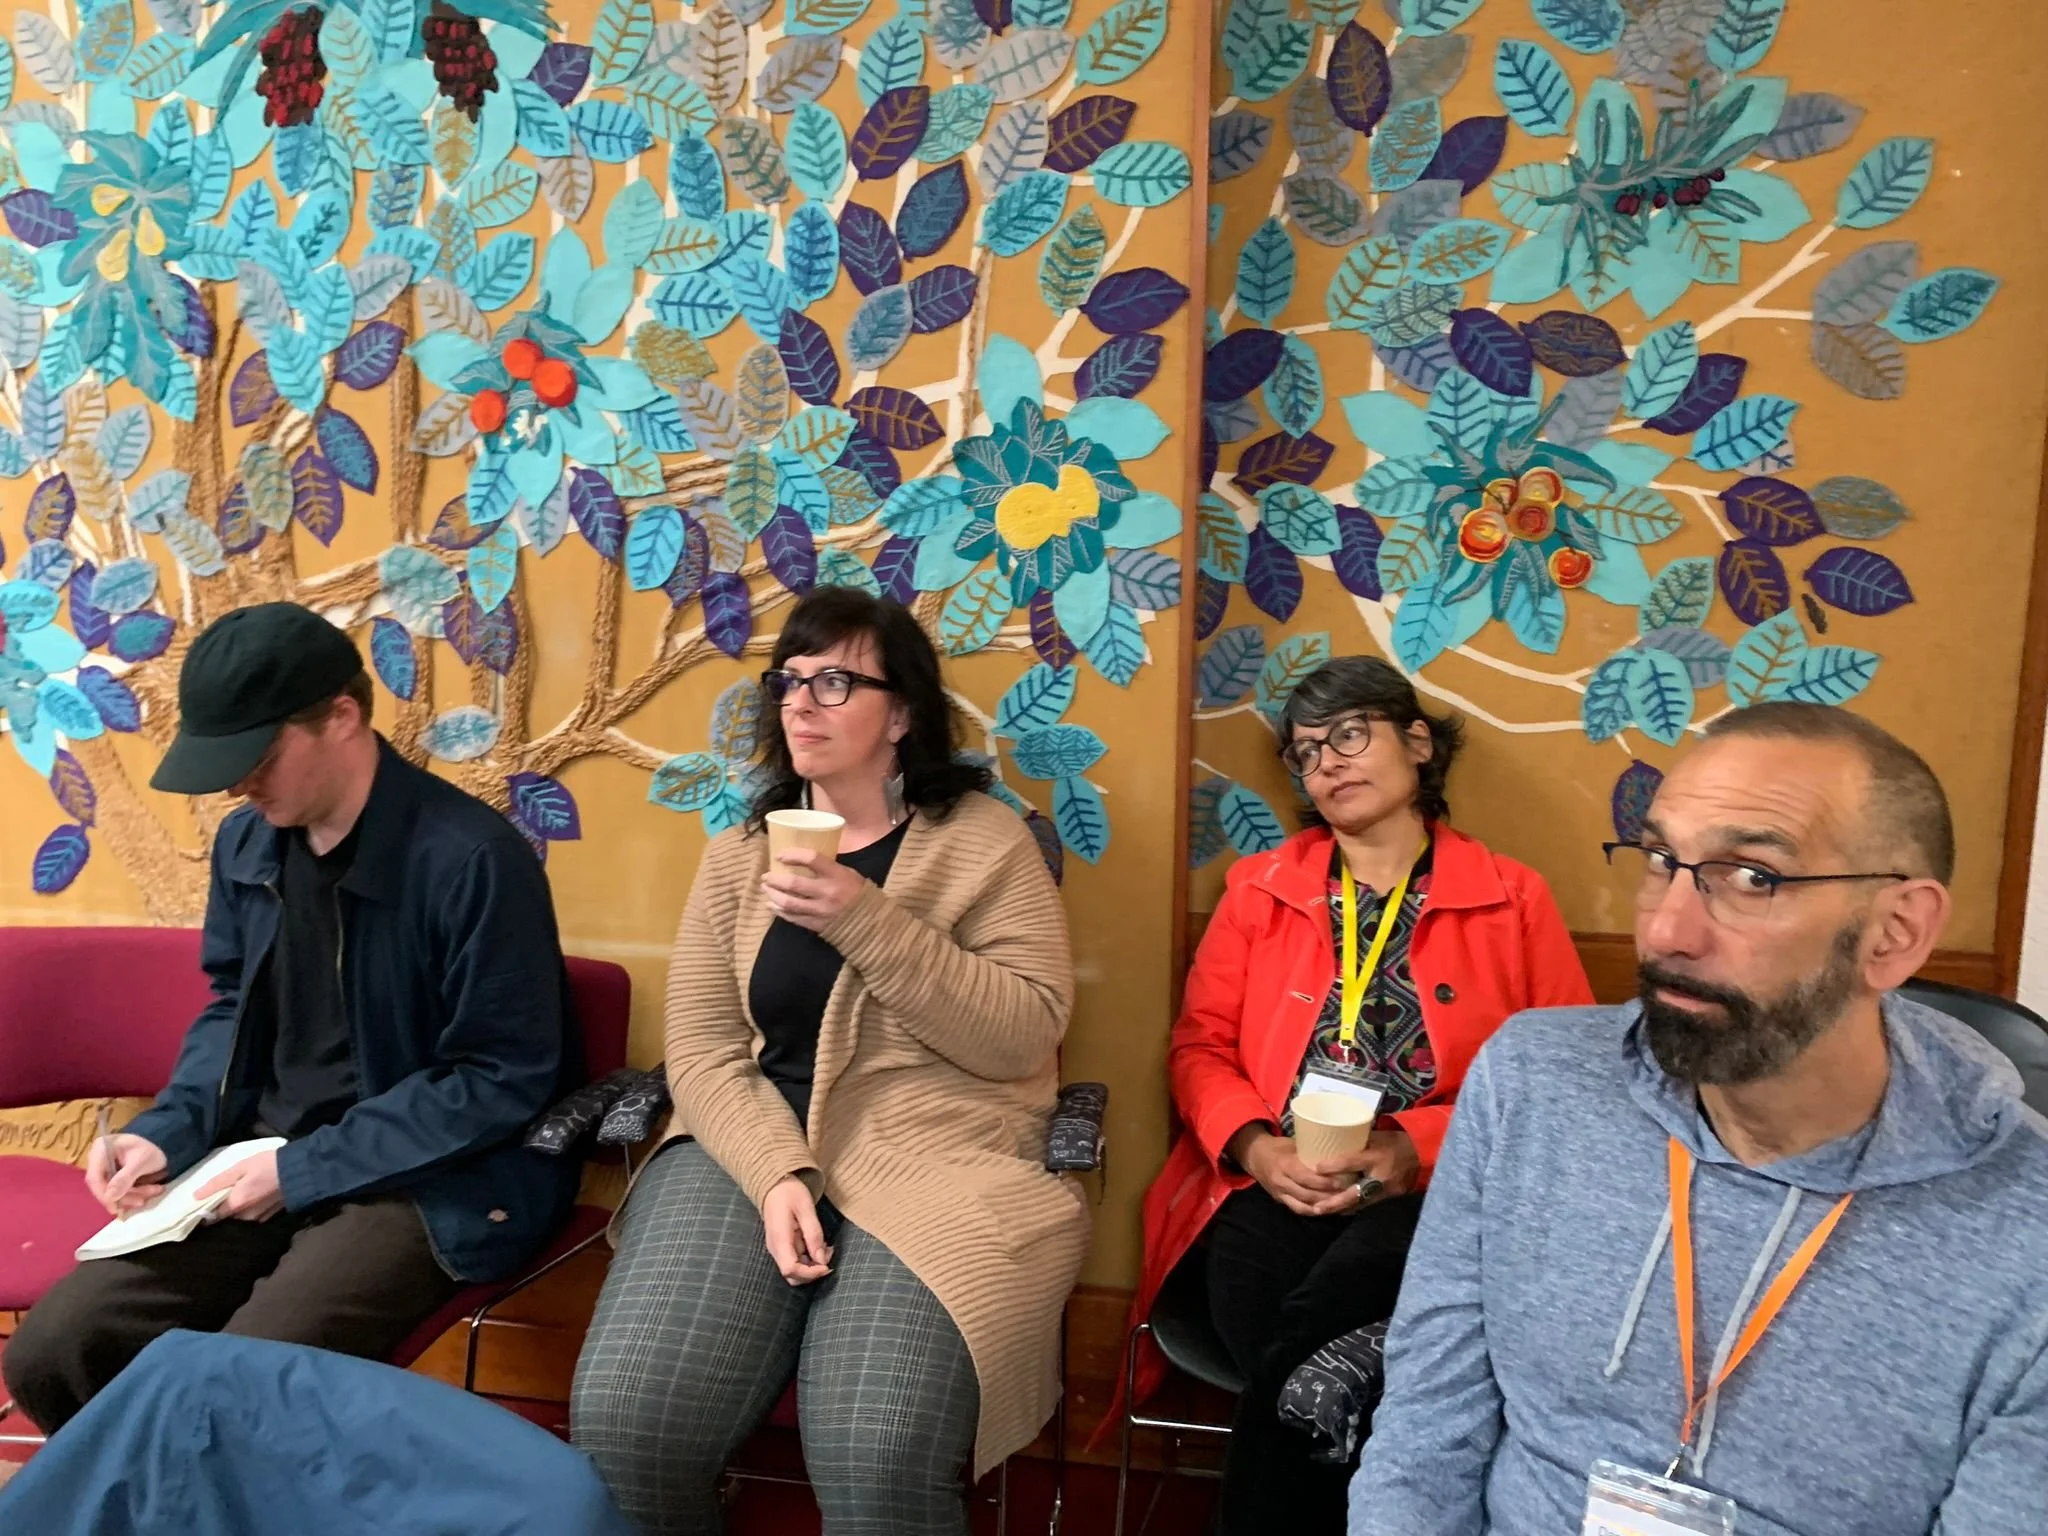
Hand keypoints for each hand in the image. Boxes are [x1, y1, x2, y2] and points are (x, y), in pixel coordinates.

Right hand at [87, 1134, 167, 1216]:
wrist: (163, 1144)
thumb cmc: (151, 1148)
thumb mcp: (141, 1161)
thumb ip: (125, 1178)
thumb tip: (109, 1197)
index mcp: (101, 1149)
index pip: (94, 1177)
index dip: (103, 1194)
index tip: (115, 1206)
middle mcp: (98, 1159)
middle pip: (102, 1186)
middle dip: (123, 1196)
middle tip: (141, 1202)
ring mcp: (104, 1168)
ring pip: (111, 1191)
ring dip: (130, 1197)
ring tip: (151, 1193)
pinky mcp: (111, 1176)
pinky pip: (117, 1191)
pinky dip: (132, 1195)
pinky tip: (146, 1194)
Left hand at [195, 1148, 286, 1221]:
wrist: (299, 1170)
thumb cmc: (267, 1165)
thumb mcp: (240, 1167)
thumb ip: (218, 1182)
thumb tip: (196, 1196)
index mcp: (236, 1204)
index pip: (211, 1217)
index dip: (205, 1211)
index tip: (203, 1203)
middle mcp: (245, 1216)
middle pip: (226, 1217)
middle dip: (222, 1207)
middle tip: (225, 1191)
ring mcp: (259, 1218)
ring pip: (239, 1217)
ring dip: (237, 1208)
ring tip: (241, 1192)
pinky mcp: (270, 1216)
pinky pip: (252, 1215)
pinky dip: (250, 1208)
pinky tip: (255, 1195)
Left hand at [761, 849, 867, 933]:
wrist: (870, 922)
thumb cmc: (858, 893)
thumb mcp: (847, 873)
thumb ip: (827, 868)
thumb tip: (803, 860)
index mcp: (837, 875)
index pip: (811, 859)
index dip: (793, 855)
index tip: (780, 855)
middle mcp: (827, 892)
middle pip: (794, 884)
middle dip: (775, 879)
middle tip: (766, 875)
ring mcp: (820, 911)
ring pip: (789, 903)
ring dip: (773, 895)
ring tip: (766, 889)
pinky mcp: (816, 924)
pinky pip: (793, 918)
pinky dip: (780, 911)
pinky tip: (773, 905)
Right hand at [762, 1175, 832, 1285]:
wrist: (775, 1185)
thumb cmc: (790, 1193)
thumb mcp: (806, 1209)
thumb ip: (814, 1235)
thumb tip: (822, 1260)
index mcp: (779, 1239)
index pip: (790, 1270)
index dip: (810, 1274)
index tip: (827, 1266)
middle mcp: (776, 1248)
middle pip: (792, 1276)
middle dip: (813, 1272)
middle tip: (829, 1254)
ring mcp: (778, 1248)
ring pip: (795, 1270)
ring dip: (813, 1265)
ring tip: (826, 1247)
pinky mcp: (783, 1246)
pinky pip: (796, 1260)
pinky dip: (810, 1258)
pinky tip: (820, 1245)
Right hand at [1232, 1126, 1356, 1217]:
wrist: (1254, 1155)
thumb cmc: (1278, 1147)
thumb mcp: (1293, 1144)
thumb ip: (1310, 1151)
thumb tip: (1336, 1150)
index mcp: (1285, 1164)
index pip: (1306, 1177)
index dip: (1323, 1182)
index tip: (1341, 1182)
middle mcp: (1281, 1181)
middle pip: (1306, 1194)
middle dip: (1326, 1196)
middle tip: (1345, 1195)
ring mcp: (1279, 1193)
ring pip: (1302, 1205)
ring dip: (1321, 1206)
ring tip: (1338, 1205)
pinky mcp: (1279, 1200)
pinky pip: (1296, 1209)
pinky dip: (1311, 1211)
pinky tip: (1324, 1210)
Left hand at [1307, 1124, 1420, 1215]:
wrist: (1421, 1154)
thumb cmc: (1394, 1141)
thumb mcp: (1376, 1136)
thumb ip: (1356, 1142)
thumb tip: (1330, 1141)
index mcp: (1377, 1156)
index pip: (1353, 1162)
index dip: (1334, 1166)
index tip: (1316, 1168)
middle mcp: (1381, 1176)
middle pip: (1355, 1193)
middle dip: (1335, 1203)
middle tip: (1316, 1208)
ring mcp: (1386, 1190)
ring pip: (1359, 1204)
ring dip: (1340, 1209)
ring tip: (1321, 1213)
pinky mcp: (1389, 1198)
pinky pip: (1367, 1205)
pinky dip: (1352, 1208)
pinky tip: (1338, 1212)